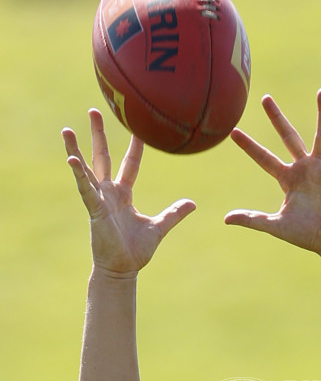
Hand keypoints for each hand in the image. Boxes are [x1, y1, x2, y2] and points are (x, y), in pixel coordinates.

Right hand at [62, 109, 194, 274]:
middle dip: (98, 135)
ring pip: (86, 169)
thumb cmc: (137, 251)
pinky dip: (78, 175)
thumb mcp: (160, 227)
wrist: (123, 269)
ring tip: (66, 130)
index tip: (138, 126)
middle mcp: (109, 193)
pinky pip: (85, 189)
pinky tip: (71, 160)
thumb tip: (193, 203)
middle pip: (103, 157)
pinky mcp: (94, 210)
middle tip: (95, 110)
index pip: (130, 163)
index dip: (135, 146)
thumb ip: (174, 213)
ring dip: (76, 150)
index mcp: (124, 194)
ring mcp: (99, 199)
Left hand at [225, 89, 320, 255]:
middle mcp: (303, 168)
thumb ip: (253, 220)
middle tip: (265, 98)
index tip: (233, 132)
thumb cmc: (307, 235)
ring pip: (320, 135)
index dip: (249, 146)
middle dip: (276, 118)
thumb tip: (226, 219)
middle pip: (288, 136)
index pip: (264, 158)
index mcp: (288, 179)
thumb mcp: (276, 226)